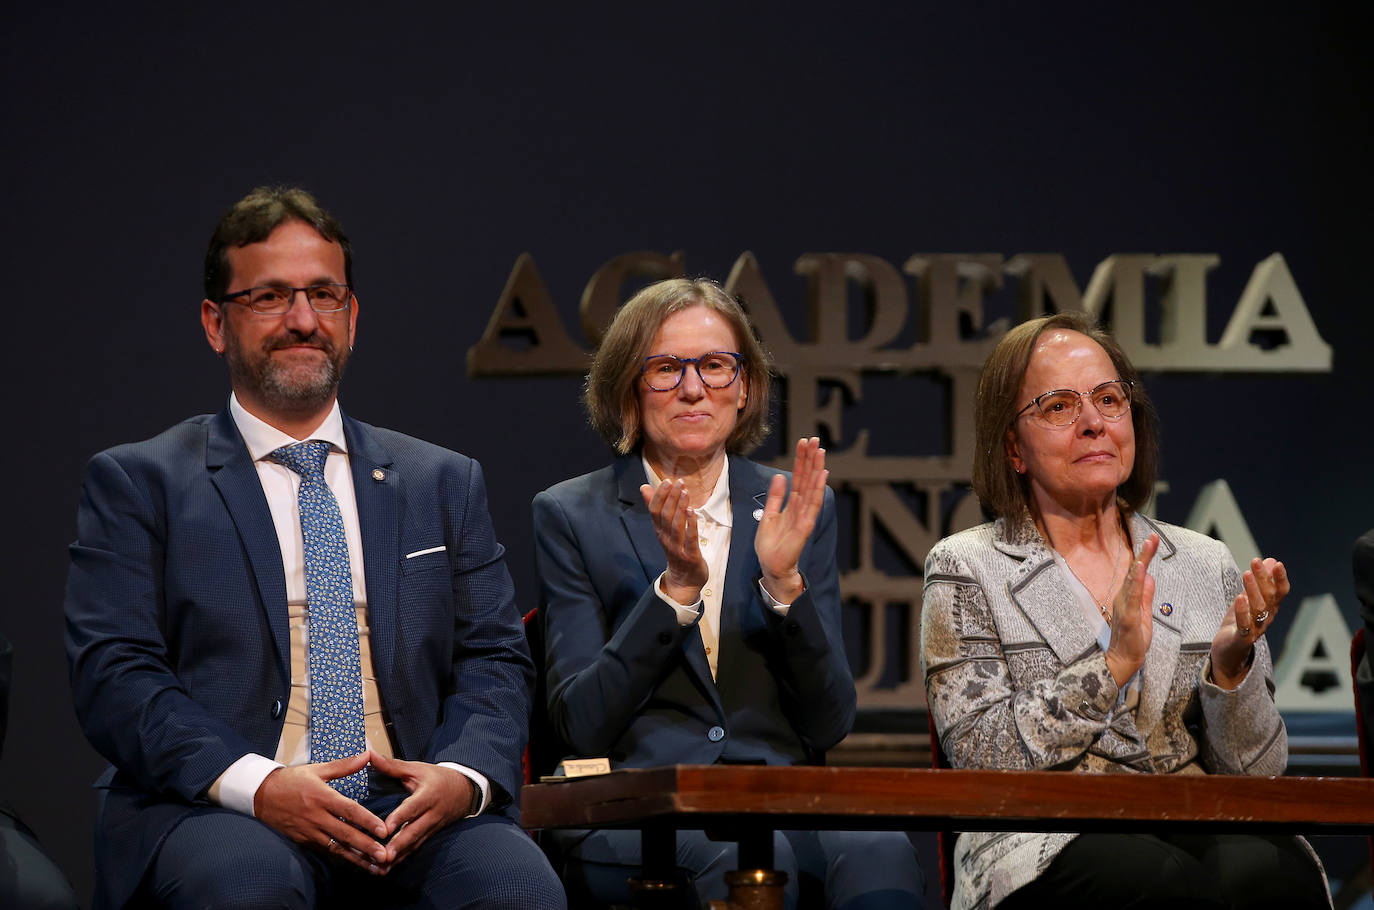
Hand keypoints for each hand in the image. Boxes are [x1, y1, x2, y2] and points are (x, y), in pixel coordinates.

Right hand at [254, 752, 389, 873]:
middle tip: (384, 856)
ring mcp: (310, 832)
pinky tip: (356, 865)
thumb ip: (344, 765)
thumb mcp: (317, 769)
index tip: (384, 831)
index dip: (367, 821)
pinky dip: (341, 858)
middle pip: (345, 834)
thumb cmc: (292, 779)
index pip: (349, 811)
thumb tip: (368, 755)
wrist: (261, 795)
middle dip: (366, 847)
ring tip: (376, 868)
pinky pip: (326, 851)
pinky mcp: (304, 841)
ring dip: (357, 859)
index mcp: (322, 797)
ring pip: (337, 848)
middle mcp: (317, 817)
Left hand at [369, 751, 473, 867]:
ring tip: (383, 867)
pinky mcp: (431, 835)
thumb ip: (392, 766)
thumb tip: (369, 754)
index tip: (385, 828)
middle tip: (384, 856)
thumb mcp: (417, 768)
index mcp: (428, 794)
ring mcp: (433, 826)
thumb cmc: (436, 777)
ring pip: (415, 843)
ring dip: (400, 856)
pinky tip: (390, 867)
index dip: (400, 818)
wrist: (465, 790)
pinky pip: (417, 848)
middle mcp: (432, 813)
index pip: (412, 808)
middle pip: (414, 831)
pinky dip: (404, 858)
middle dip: (399, 845)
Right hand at [640, 478, 707, 603]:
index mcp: (659, 531)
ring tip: (685, 492)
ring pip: (676, 525)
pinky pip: (690, 538)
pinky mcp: (691, 555)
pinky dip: (690, 524)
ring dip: (680, 507)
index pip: (654, 511)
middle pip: (665, 516)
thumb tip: (644, 487)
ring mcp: (677, 547)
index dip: (659, 496)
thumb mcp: (663, 529)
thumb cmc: (676, 550)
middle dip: (671, 498)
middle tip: (678, 482)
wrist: (684, 580)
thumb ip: (655, 508)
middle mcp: (666, 538)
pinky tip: (692, 512)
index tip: (666, 482)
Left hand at [756, 437, 827, 602]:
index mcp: (792, 504)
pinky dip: (816, 490)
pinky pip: (811, 505)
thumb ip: (774, 497)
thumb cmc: (771, 545)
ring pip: (812, 488)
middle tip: (814, 439)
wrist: (771, 567)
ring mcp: (804, 516)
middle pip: (807, 478)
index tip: (804, 442)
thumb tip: (779, 476)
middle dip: (810, 459)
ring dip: (816, 469)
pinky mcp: (804, 526)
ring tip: (820, 451)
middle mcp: (801, 507)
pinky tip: (821, 476)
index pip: (798, 477)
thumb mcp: (768, 515)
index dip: (801, 460)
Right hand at [1103, 533, 1159, 687]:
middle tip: (1152, 537)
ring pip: (1133, 581)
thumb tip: (1151, 577)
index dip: (1145, 556)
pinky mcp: (1128, 617)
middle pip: (1135, 572)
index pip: (1138, 573)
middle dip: (1144, 554)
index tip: (1153, 540)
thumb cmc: (1132, 641)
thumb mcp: (1144, 615)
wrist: (1122, 662)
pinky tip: (1140, 570)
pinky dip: (1136, 583)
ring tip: (1147, 546)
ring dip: (1140, 562)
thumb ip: (1146, 596)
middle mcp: (1123, 598)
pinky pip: (1133, 597)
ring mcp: (1124, 607)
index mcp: (1128, 597)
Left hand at [1210, 557, 1288, 688]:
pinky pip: (1245, 625)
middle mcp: (1267, 618)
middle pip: (1269, 597)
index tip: (1277, 563)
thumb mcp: (1248, 599)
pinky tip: (1239, 598)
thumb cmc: (1239, 622)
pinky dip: (1243, 611)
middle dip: (1263, 578)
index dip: (1280, 578)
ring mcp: (1256, 629)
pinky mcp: (1242, 638)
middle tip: (1255, 561)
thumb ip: (1260, 582)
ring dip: (1253, 590)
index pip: (1280, 592)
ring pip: (1259, 608)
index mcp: (1270, 608)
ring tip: (1246, 574)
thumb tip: (1270, 560)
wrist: (1228, 652)